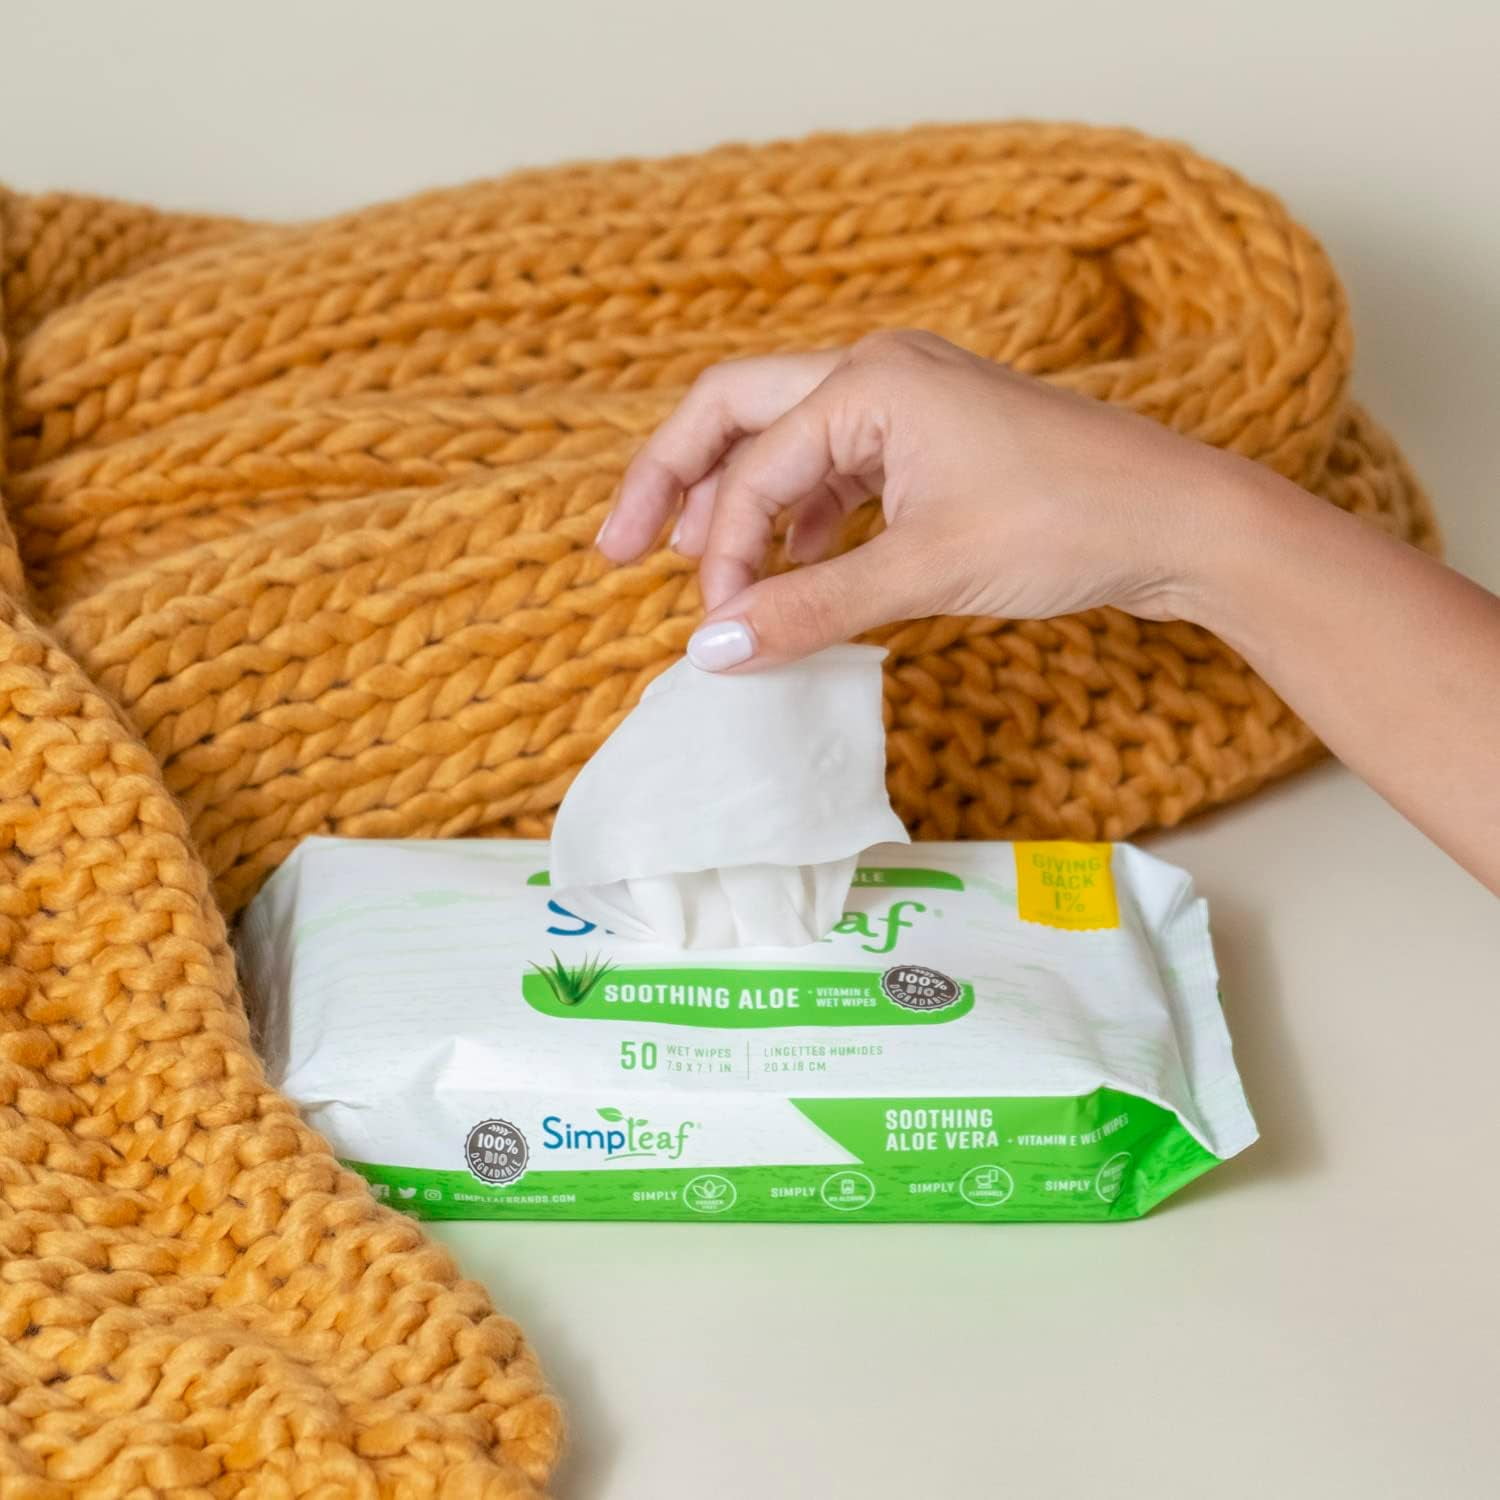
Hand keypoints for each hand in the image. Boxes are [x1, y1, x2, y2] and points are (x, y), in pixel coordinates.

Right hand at [595, 330, 1253, 669]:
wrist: (1178, 520)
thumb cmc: (1067, 524)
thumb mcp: (927, 571)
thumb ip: (812, 608)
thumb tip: (711, 654)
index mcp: (868, 381)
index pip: (754, 469)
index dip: (719, 556)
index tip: (716, 634)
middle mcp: (877, 373)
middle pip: (734, 412)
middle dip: (674, 479)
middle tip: (617, 549)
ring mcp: (905, 403)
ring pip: (784, 442)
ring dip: (738, 504)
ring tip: (700, 572)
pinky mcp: (929, 441)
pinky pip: (834, 470)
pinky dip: (800, 520)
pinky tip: (791, 569)